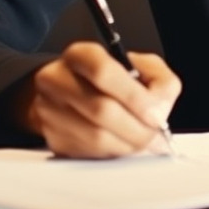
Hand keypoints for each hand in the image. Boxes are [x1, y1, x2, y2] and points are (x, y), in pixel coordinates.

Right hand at [24, 41, 180, 157]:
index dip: (133, 96)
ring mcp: (48, 109)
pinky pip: (86, 152)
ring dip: (126, 144)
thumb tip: (159, 112)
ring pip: (94, 136)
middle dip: (136, 127)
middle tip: (154, 134)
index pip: (102, 71)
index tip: (155, 114)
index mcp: (80, 55)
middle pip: (100, 108)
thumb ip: (160, 81)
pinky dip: (112, 153)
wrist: (75, 95)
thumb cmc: (113, 81)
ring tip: (141, 141)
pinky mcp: (50, 136)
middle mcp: (57, 79)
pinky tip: (121, 145)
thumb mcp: (142, 67)